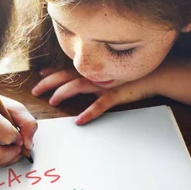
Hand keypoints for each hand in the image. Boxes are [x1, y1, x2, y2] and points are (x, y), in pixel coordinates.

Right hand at [0, 91, 37, 165]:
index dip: (18, 138)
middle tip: (17, 145)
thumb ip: (27, 123)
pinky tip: (5, 149)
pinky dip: (3, 159)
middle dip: (13, 153)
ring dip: (9, 158)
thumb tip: (28, 145)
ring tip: (13, 148)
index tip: (19, 134)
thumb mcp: (14, 107)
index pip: (7, 136)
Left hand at [32, 67, 159, 124]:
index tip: (39, 76)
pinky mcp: (115, 95)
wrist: (155, 75)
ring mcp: (104, 84)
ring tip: (52, 101)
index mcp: (92, 70)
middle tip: (35, 91)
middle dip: (48, 83)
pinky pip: (100, 105)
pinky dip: (89, 112)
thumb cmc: (130, 76)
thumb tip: (76, 79)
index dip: (51, 72)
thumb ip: (93, 76)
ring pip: (78, 86)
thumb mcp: (108, 74)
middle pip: (66, 76)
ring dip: (63, 93)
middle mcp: (95, 75)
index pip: (66, 69)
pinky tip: (79, 120)